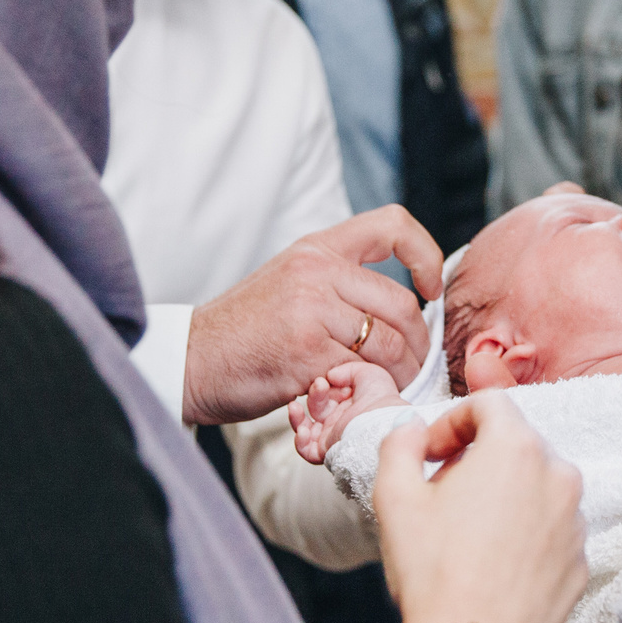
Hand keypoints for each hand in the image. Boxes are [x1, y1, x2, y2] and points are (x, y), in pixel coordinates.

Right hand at [181, 206, 444, 425]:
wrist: (192, 359)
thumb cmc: (243, 330)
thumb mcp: (290, 281)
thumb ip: (339, 284)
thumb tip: (401, 308)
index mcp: (316, 249)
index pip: (392, 226)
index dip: (425, 255)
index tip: (430, 289)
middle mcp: (316, 272)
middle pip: (401, 304)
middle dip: (420, 343)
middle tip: (417, 365)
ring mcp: (311, 311)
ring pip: (389, 343)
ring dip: (403, 373)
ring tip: (395, 386)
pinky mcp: (306, 354)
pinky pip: (364, 373)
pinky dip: (373, 391)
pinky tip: (362, 397)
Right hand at [290, 361, 405, 463]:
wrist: (382, 420)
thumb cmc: (381, 397)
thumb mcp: (368, 372)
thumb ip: (347, 369)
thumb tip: (330, 376)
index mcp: (349, 404)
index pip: (327, 395)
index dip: (323, 386)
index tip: (330, 379)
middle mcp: (340, 420)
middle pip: (316, 408)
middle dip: (314, 395)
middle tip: (321, 385)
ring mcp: (333, 435)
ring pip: (306, 430)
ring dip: (296, 418)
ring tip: (294, 407)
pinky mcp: (329, 450)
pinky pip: (307, 451)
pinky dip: (300, 441)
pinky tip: (303, 429)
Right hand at [375, 392, 587, 622]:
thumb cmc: (434, 571)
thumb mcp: (394, 498)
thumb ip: (398, 446)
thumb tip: (410, 431)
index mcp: (517, 449)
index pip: (489, 404)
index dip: (450, 422)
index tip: (427, 453)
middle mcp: (559, 475)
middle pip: (515, 444)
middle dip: (476, 459)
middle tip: (440, 494)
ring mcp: (576, 520)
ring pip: (536, 487)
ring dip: (503, 496)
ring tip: (466, 534)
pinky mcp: (580, 560)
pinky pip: (550, 529)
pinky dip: (524, 533)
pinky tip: (491, 564)